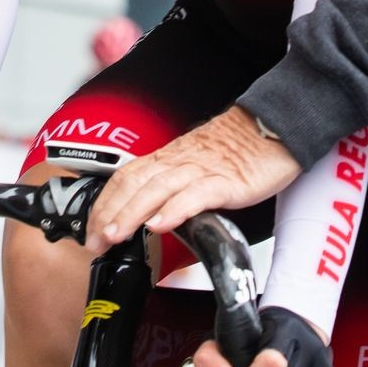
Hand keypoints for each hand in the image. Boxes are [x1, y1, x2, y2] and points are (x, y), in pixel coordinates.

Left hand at [87, 108, 300, 249]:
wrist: (277, 126)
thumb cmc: (242, 148)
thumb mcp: (200, 164)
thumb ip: (176, 185)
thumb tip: (154, 212)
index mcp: (171, 157)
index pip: (126, 177)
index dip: (104, 203)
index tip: (90, 229)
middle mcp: (180, 160)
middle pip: (134, 183)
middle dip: (108, 213)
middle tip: (93, 241)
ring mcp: (203, 169)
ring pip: (157, 188)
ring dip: (131, 213)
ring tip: (115, 235)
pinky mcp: (228, 180)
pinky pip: (196, 194)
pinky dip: (175, 210)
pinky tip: (160, 225)